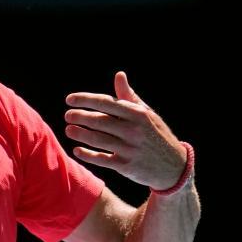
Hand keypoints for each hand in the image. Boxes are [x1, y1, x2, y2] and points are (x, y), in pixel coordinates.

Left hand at [64, 71, 186, 189]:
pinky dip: (87, 154)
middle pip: (99, 121)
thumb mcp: (146, 114)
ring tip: (68, 129)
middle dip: (80, 116)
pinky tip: (77, 150)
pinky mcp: (126, 166)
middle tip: (67, 115)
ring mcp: (130, 149)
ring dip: (80, 134)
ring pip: (98, 140)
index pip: (106, 103)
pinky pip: (102, 159)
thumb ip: (129, 96)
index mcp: (137, 114)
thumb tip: (119, 74)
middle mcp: (134, 130)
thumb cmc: (155, 134)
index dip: (85, 100)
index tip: (69, 99)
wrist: (174, 166)